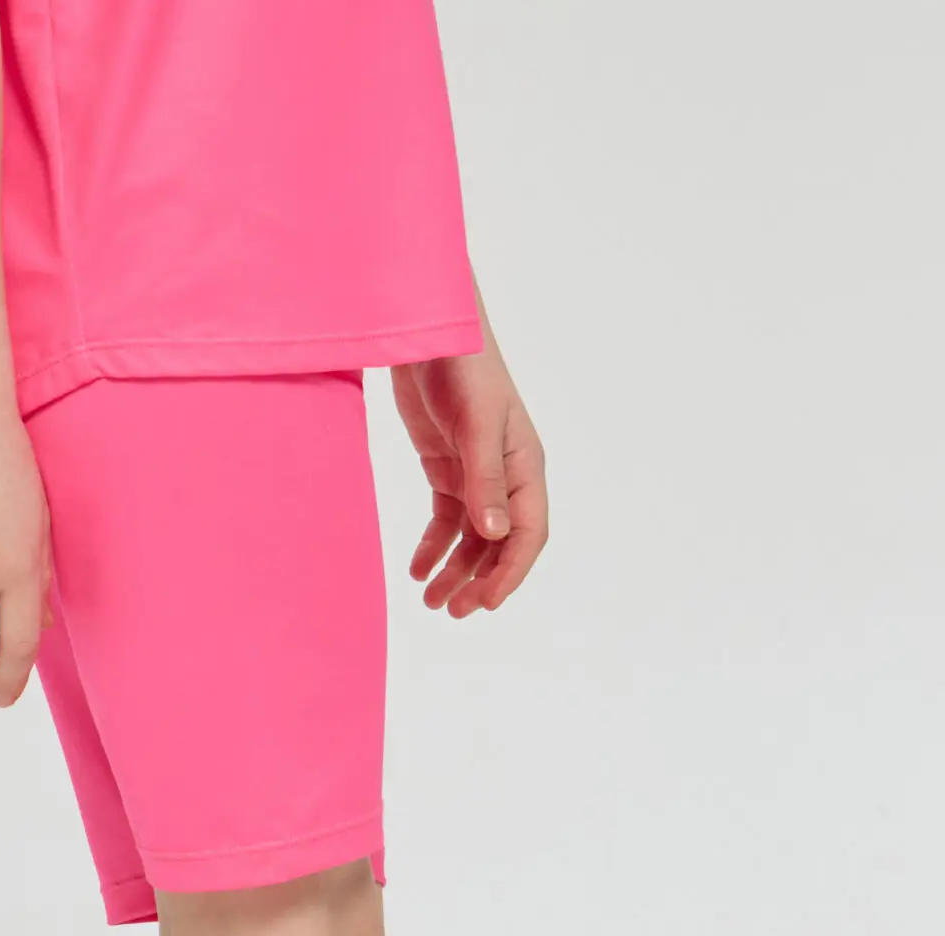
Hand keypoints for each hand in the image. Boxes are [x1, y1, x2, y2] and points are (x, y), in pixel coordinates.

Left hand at [390, 342, 546, 616]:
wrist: (427, 333)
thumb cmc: (464, 369)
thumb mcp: (477, 423)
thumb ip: (485, 478)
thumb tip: (495, 536)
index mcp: (525, 466)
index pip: (528, 533)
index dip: (510, 572)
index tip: (486, 603)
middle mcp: (505, 475)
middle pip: (499, 543)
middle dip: (479, 580)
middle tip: (452, 611)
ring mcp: (475, 472)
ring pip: (472, 537)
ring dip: (455, 569)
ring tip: (431, 602)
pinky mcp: (445, 466)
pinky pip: (446, 518)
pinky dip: (434, 546)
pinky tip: (417, 568)